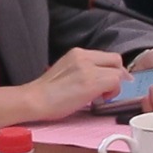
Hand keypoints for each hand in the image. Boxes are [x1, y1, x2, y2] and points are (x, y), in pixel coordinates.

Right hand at [0, 47, 130, 123]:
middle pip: (116, 60)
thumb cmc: (47, 92)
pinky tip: (99, 99)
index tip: (111, 81)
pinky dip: (112, 92)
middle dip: (118, 75)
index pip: (106, 56)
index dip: (112, 69)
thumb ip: (84, 69)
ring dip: (114, 86)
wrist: (34, 99)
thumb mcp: (67, 70)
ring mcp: (88, 68)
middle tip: (110, 89)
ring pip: (117, 72)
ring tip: (101, 96)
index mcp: (77, 53)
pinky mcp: (91, 82)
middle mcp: (84, 56)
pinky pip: (115, 82)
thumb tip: (100, 77)